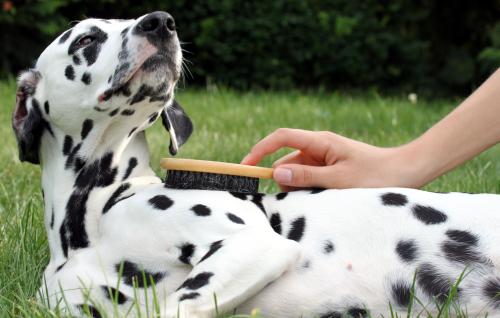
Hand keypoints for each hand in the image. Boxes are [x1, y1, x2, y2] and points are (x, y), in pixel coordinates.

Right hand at [241, 128, 418, 190]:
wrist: (405, 171)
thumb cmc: (375, 174)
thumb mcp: (338, 179)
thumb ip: (306, 177)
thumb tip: (276, 174)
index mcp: (319, 141)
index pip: (281, 138)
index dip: (260, 150)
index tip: (246, 166)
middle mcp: (318, 146)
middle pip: (287, 159)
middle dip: (282, 178)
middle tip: (287, 196)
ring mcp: (324, 157)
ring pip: (297, 171)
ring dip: (297, 186)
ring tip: (314, 199)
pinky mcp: (330, 167)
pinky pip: (309, 176)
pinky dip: (307, 188)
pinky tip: (319, 198)